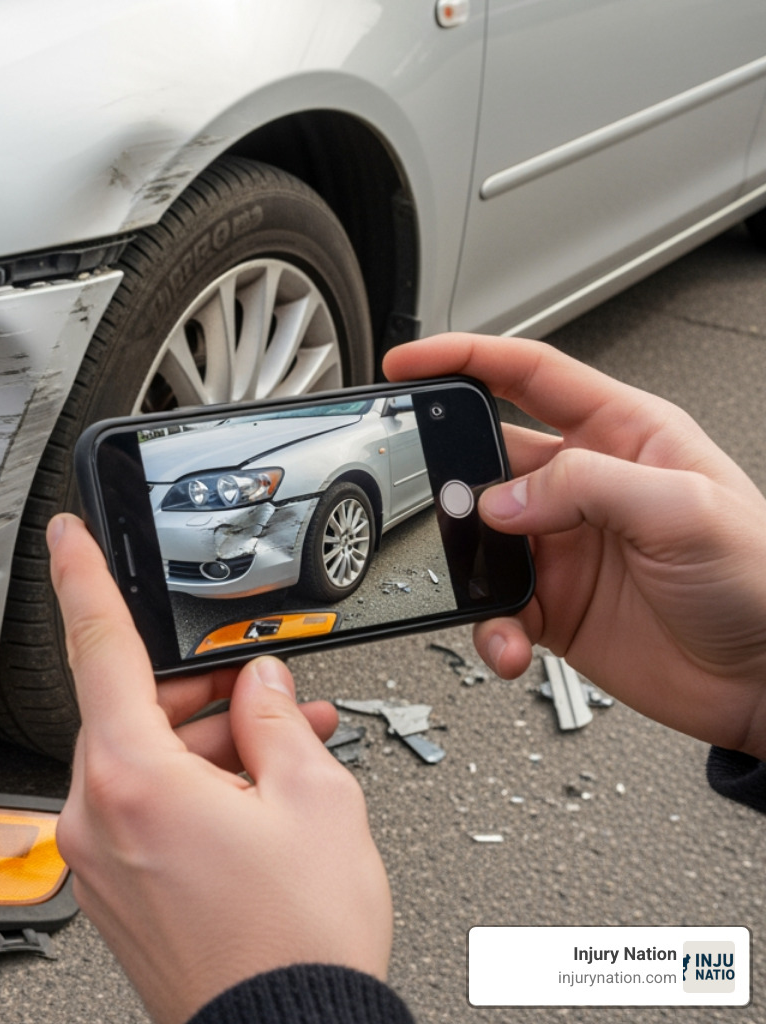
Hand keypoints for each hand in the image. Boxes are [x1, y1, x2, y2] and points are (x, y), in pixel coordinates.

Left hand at [47, 513, 392, 1023]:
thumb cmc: (297, 945)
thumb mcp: (316, 800)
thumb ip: (276, 720)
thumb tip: (259, 685)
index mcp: (132, 778)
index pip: (97, 646)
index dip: (82, 577)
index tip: (66, 536)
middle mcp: (95, 817)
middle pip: (132, 711)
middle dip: (202, 692)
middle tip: (267, 693)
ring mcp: (98, 859)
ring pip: (141, 762)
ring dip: (205, 746)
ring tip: (284, 756)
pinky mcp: (114, 891)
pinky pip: (141, 810)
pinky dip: (189, 791)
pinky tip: (252, 799)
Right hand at [386, 334, 765, 758]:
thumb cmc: (762, 582)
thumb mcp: (684, 509)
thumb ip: (588, 485)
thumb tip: (503, 497)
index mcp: (622, 434)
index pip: (528, 375)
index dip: (464, 359)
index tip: (410, 364)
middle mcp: (587, 485)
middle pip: (487, 460)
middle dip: (450, 481)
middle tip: (437, 504)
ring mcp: (564, 546)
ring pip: (479, 541)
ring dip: (467, 569)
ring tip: (485, 591)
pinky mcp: (553, 606)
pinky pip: (493, 608)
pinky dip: (488, 628)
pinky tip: (510, 641)